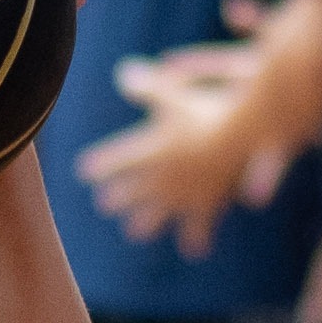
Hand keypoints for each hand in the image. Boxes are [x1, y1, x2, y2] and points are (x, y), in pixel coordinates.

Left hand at [78, 51, 253, 256]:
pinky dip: (196, 238)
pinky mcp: (205, 206)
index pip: (117, 160)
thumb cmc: (205, 110)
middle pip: (132, 192)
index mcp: (147, 152)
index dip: (101, 165)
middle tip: (104, 203)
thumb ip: (148, 86)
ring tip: (135, 231)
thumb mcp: (174, 94)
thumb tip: (122, 72)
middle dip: (118, 197)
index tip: (85, 171)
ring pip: (156, 215)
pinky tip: (195, 249)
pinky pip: (198, 227)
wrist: (236, 140)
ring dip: (145, 223)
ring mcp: (180, 196)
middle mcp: (158, 179)